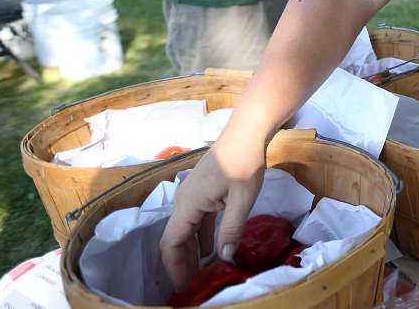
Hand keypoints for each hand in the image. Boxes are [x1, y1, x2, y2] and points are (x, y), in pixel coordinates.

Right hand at [159, 134, 264, 290]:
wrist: (247, 131)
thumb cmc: (244, 161)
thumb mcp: (243, 198)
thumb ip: (232, 228)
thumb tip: (225, 257)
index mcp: (187, 204)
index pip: (171, 243)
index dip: (176, 267)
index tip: (186, 286)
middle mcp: (184, 201)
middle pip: (175, 239)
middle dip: (181, 263)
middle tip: (193, 285)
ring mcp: (193, 196)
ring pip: (185, 231)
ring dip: (191, 252)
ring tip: (201, 273)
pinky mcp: (203, 193)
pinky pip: (196, 221)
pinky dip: (200, 238)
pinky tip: (209, 251)